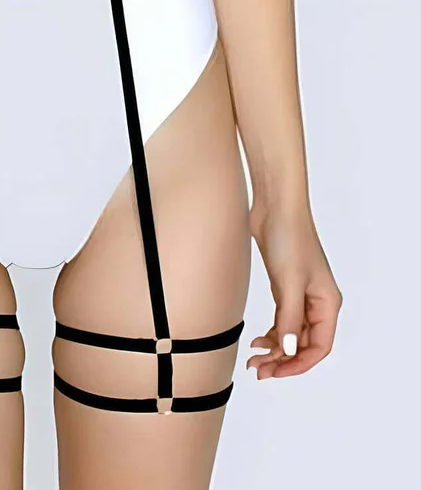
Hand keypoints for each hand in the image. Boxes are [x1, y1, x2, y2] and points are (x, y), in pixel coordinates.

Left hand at [246, 203, 341, 378]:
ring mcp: (300, 295)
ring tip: (254, 360)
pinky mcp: (284, 287)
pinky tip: (257, 340)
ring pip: (290, 334)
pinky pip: (281, 320)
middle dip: (283, 360)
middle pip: (303, 344)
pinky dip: (271, 333)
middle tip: (259, 370)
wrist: (276, 207)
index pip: (319, 347)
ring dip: (275, 349)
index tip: (277, 372)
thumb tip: (288, 351)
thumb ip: (288, 318)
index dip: (299, 364)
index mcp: (327, 304)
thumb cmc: (290, 239)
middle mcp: (317, 303)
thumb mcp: (289, 282)